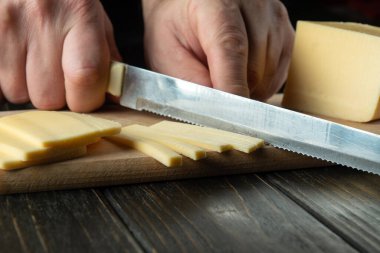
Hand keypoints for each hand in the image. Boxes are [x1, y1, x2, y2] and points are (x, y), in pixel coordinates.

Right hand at [0, 0, 119, 111]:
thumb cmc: (67, 0)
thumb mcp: (95, 19)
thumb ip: (106, 58)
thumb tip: (113, 97)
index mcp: (80, 14)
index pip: (85, 76)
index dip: (87, 99)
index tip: (87, 97)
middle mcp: (42, 18)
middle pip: (48, 96)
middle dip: (57, 97)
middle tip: (60, 76)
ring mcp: (9, 24)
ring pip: (18, 93)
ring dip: (29, 88)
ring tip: (36, 63)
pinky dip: (9, 80)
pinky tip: (19, 63)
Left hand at [142, 0, 293, 99]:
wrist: (189, 9)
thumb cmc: (176, 31)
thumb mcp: (168, 55)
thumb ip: (190, 81)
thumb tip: (217, 109)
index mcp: (214, 4)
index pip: (231, 48)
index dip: (232, 87)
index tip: (229, 116)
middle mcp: (252, 3)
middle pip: (254, 68)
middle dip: (235, 93)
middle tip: (213, 93)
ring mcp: (273, 17)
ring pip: (269, 74)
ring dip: (248, 89)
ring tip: (223, 77)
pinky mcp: (285, 32)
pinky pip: (279, 74)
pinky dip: (261, 84)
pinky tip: (241, 74)